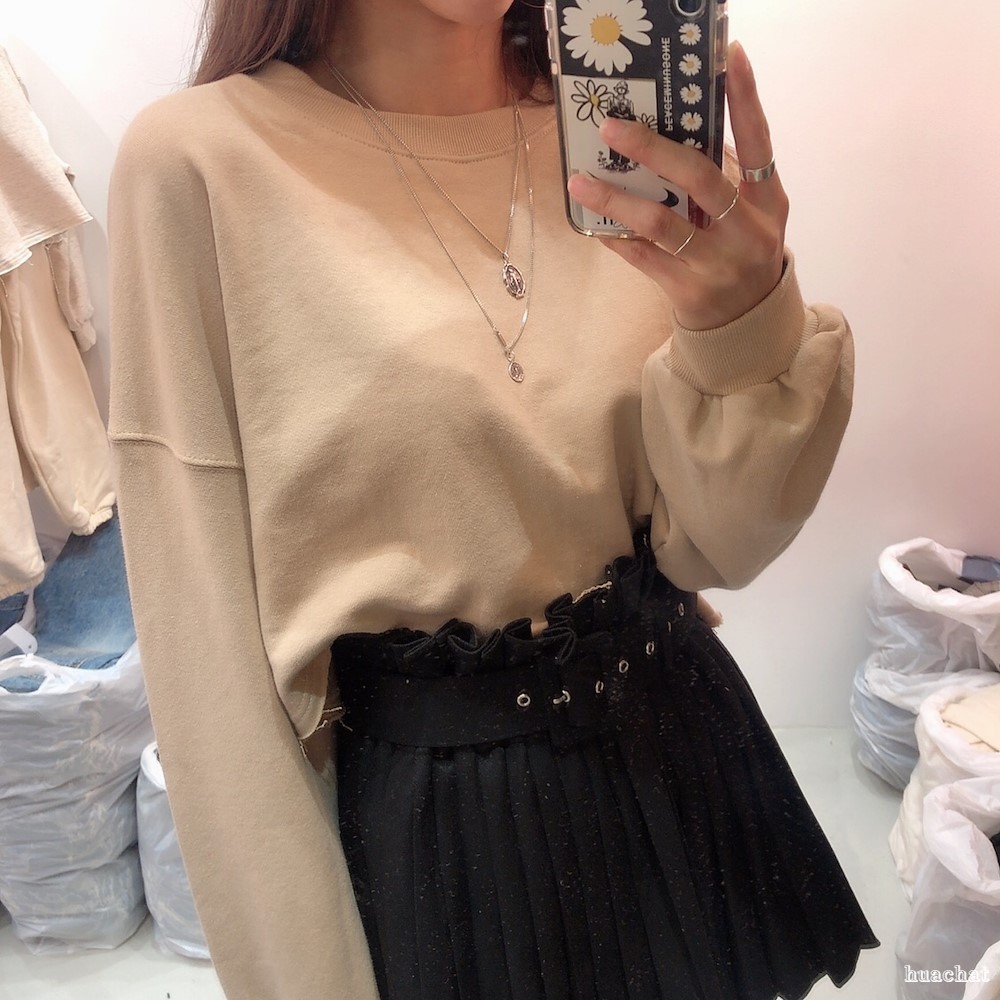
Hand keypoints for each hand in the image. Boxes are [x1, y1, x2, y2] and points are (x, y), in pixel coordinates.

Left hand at [566, 42, 788, 330]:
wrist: (746, 325)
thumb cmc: (742, 255)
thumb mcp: (752, 216)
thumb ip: (728, 178)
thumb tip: (674, 133)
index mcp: (768, 202)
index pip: (761, 141)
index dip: (746, 98)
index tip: (729, 55)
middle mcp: (747, 231)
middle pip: (700, 178)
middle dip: (652, 148)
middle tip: (611, 126)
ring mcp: (718, 264)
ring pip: (660, 222)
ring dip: (615, 199)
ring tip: (579, 180)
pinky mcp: (688, 291)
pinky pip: (643, 257)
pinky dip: (615, 237)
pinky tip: (592, 222)